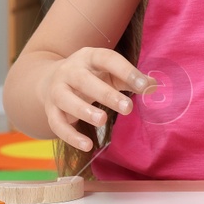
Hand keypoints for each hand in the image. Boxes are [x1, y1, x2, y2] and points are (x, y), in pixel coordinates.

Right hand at [37, 47, 152, 151]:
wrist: (49, 79)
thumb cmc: (91, 76)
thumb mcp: (110, 73)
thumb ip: (131, 79)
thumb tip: (154, 85)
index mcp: (89, 57)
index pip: (107, 59)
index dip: (126, 71)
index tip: (144, 86)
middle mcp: (70, 71)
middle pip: (84, 80)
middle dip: (105, 94)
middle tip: (127, 108)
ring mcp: (57, 90)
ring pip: (66, 100)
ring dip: (84, 111)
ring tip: (103, 121)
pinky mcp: (50, 110)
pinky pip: (56, 124)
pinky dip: (70, 136)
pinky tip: (87, 146)